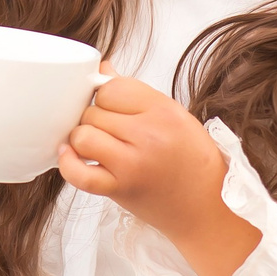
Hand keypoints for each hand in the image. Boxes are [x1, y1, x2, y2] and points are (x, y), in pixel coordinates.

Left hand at [56, 75, 260, 275]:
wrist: (207, 205)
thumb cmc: (193, 161)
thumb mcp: (175, 116)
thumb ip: (136, 93)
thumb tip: (105, 69)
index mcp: (164, 110)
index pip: (112, 88)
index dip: (105, 97)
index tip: (112, 109)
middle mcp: (148, 134)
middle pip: (94, 110)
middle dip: (95, 119)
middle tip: (110, 133)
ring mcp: (132, 163)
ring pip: (82, 135)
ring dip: (83, 139)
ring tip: (97, 147)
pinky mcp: (120, 189)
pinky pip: (80, 174)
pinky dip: (69, 164)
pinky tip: (70, 156)